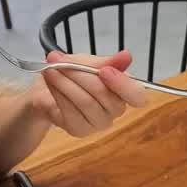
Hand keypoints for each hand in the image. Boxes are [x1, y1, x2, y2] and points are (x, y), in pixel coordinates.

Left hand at [28, 50, 147, 137]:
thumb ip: (108, 61)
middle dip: (79, 74)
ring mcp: (98, 123)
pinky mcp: (80, 130)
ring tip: (51, 69)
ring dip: (65, 82)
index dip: (123, 84)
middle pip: (103, 94)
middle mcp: (115, 110)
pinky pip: (70, 111)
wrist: (49, 88)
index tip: (105, 70)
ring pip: (85, 101)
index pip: (137, 96)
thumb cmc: (75, 74)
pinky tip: (51, 83)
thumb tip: (126, 56)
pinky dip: (58, 93)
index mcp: (124, 91)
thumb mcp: (91, 61)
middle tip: (59, 61)